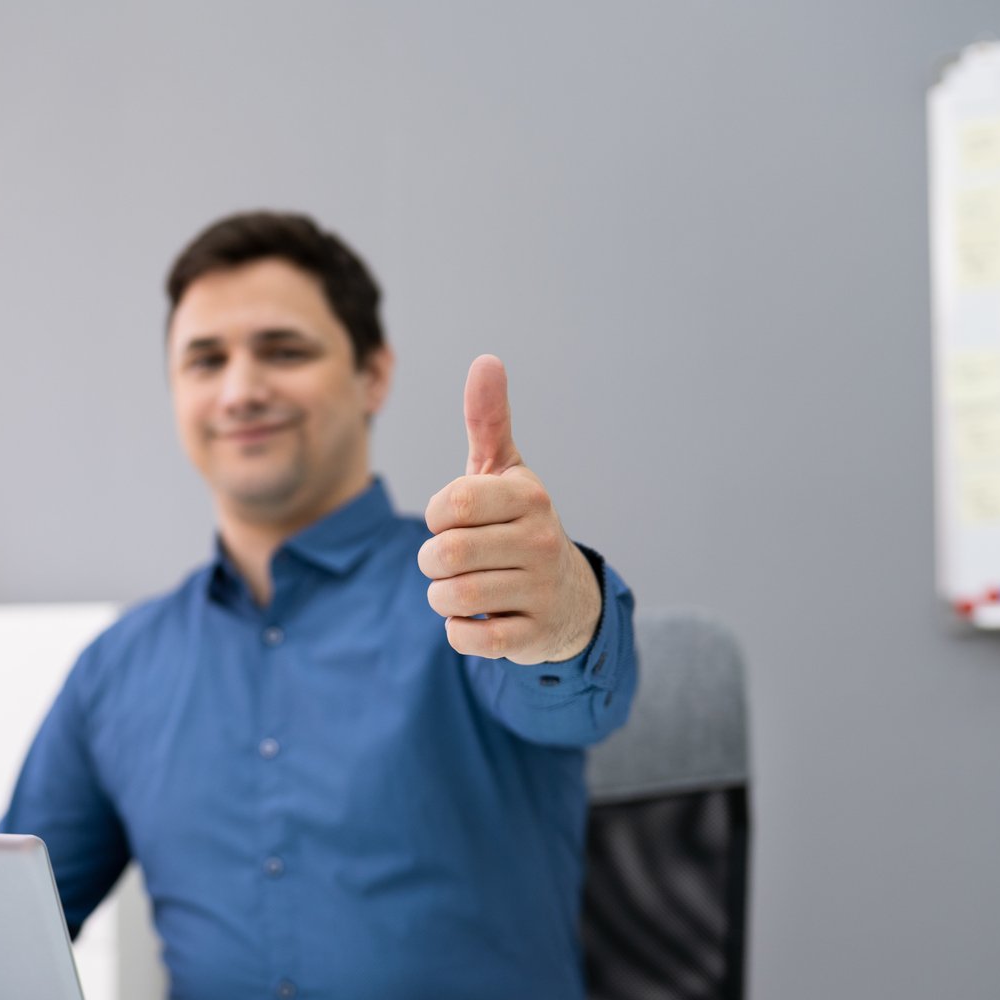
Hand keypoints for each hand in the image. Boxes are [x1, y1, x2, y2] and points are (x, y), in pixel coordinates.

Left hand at [417, 356, 601, 664]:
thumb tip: (487, 360)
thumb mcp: (504, 473)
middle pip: (446, 555)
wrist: (566, 597)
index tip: (451, 521)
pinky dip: (460, 631)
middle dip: (432, 561)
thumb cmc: (517, 525)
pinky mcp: (533, 636)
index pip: (451, 505)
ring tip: (463, 588)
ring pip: (453, 598)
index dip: (436, 517)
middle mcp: (541, 540)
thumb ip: (488, 421)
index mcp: (528, 496)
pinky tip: (479, 618)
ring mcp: (540, 590)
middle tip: (450, 561)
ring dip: (442, 597)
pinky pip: (470, 639)